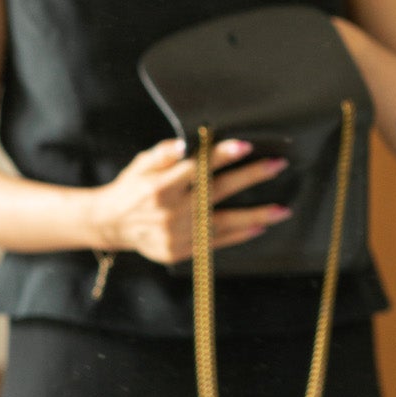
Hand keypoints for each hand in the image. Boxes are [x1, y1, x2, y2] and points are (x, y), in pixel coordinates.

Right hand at [89, 138, 290, 263]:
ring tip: (282, 210)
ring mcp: (177, 234)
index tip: (245, 146)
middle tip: (277, 165)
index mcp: (160, 186)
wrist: (113, 225)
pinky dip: (238, 235)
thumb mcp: (141, 165)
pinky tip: (260, 227)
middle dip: (249, 178)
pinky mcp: (180, 251)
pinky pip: (215, 243)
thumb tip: (181, 145)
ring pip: (222, 223)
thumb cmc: (133, 187)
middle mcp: (170, 211)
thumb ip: (161, 154)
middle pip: (216, 192)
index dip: (220, 156)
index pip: (196, 168)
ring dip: (255, 216)